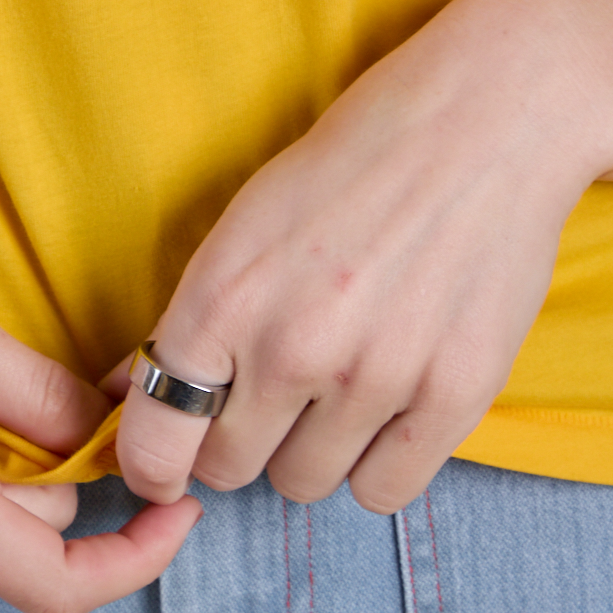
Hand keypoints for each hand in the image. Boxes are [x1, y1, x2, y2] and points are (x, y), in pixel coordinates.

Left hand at [112, 0, 612, 514]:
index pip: (155, 444)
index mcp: (223, 298)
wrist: (484, 120)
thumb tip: (128, 392)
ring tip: (341, 379)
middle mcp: (291, 349)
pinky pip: (384, 491)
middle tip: (274, 387)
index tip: (173, 456)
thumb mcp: (246, 221)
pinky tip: (390, 399)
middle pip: (231, 470)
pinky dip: (380, 459)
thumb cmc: (355, 161)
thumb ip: (191, 319)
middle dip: (242, 437)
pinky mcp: (453, 397)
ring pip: (306, 485)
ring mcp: (376, 379)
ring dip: (313, 448)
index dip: (155, 462)